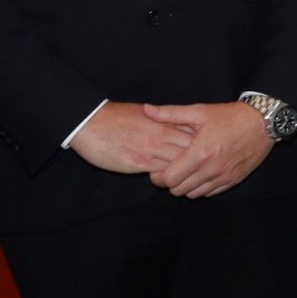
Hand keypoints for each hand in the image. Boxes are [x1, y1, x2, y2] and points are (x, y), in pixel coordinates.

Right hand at [70, 102, 194, 175]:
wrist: (89, 121)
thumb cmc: (114, 118)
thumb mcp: (143, 114)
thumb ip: (161, 122)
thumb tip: (174, 128)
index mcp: (164, 121)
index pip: (194, 132)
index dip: (203, 143)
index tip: (207, 151)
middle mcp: (163, 133)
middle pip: (194, 148)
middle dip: (201, 159)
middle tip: (204, 169)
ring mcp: (152, 148)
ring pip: (181, 162)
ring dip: (187, 172)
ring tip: (188, 179)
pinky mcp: (139, 162)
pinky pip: (163, 173)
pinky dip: (170, 179)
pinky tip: (170, 183)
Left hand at [141, 102, 274, 197]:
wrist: (262, 123)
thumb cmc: (229, 116)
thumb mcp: (199, 111)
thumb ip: (170, 113)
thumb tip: (146, 110)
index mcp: (199, 154)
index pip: (169, 179)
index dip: (159, 177)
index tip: (159, 169)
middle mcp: (211, 169)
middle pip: (179, 190)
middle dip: (171, 182)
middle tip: (171, 170)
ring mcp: (224, 177)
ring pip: (194, 194)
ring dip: (187, 186)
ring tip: (187, 172)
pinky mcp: (234, 180)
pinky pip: (211, 193)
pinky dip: (202, 187)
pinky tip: (202, 174)